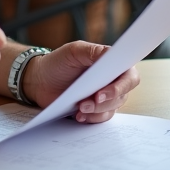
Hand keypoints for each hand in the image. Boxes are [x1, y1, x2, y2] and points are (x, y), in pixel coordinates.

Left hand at [21, 41, 139, 123]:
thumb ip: (94, 51)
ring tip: (79, 108)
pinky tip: (79, 116)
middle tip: (88, 101)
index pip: (130, 76)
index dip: (122, 85)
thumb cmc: (58, 62)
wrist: (40, 80)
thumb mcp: (74, 51)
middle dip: (105, 101)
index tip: (103, 91)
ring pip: (112, 108)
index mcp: (112, 64)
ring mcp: (105, 96)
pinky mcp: (95, 109)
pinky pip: (101, 118)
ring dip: (97, 110)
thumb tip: (112, 54)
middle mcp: (112, 81)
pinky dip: (92, 118)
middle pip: (122, 95)